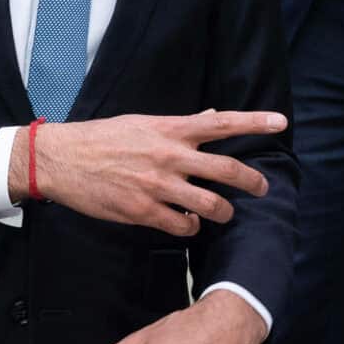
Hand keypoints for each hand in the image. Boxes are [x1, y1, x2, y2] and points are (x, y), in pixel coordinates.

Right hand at [31, 109, 286, 235]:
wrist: (62, 160)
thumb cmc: (102, 138)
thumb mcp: (143, 122)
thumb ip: (181, 124)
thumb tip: (212, 116)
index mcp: (170, 129)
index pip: (222, 123)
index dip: (255, 122)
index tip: (281, 121)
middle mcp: (170, 156)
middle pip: (226, 170)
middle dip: (252, 181)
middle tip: (262, 188)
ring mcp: (158, 186)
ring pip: (209, 205)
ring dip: (223, 212)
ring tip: (224, 214)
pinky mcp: (143, 211)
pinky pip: (181, 225)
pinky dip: (191, 227)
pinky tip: (187, 224)